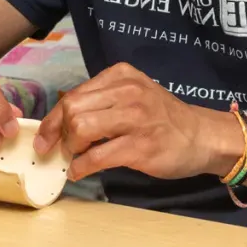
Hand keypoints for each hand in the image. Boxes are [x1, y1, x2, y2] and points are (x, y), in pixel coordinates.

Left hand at [33, 63, 215, 181]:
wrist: (202, 135)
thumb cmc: (163, 118)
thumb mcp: (134, 95)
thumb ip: (103, 101)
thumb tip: (63, 122)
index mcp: (122, 75)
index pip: (74, 94)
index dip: (53, 118)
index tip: (44, 136)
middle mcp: (128, 91)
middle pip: (73, 108)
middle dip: (58, 133)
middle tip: (57, 150)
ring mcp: (136, 118)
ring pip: (82, 128)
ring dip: (71, 148)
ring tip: (75, 158)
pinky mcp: (141, 146)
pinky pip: (98, 157)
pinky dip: (81, 167)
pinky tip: (80, 171)